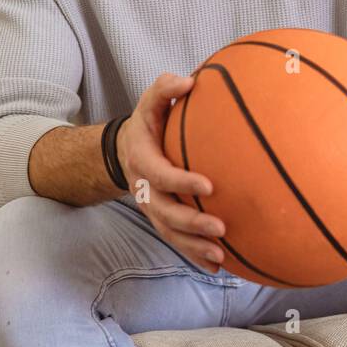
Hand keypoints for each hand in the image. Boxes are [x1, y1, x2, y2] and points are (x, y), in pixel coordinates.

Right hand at [117, 73, 225, 274]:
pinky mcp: (161, 219)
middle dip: (191, 223)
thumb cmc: (148, 123)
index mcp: (143, 160)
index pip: (161, 175)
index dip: (182, 181)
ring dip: (194, 246)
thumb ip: (164, 88)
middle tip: (220, 227)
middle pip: (165, 213)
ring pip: (170, 233)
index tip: (208, 184)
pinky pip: (176, 240)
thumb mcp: (149, 102)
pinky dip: (194, 255)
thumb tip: (189, 80)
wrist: (125, 151)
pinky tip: (218, 266)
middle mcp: (145, 189)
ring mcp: (152, 208)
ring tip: (220, 255)